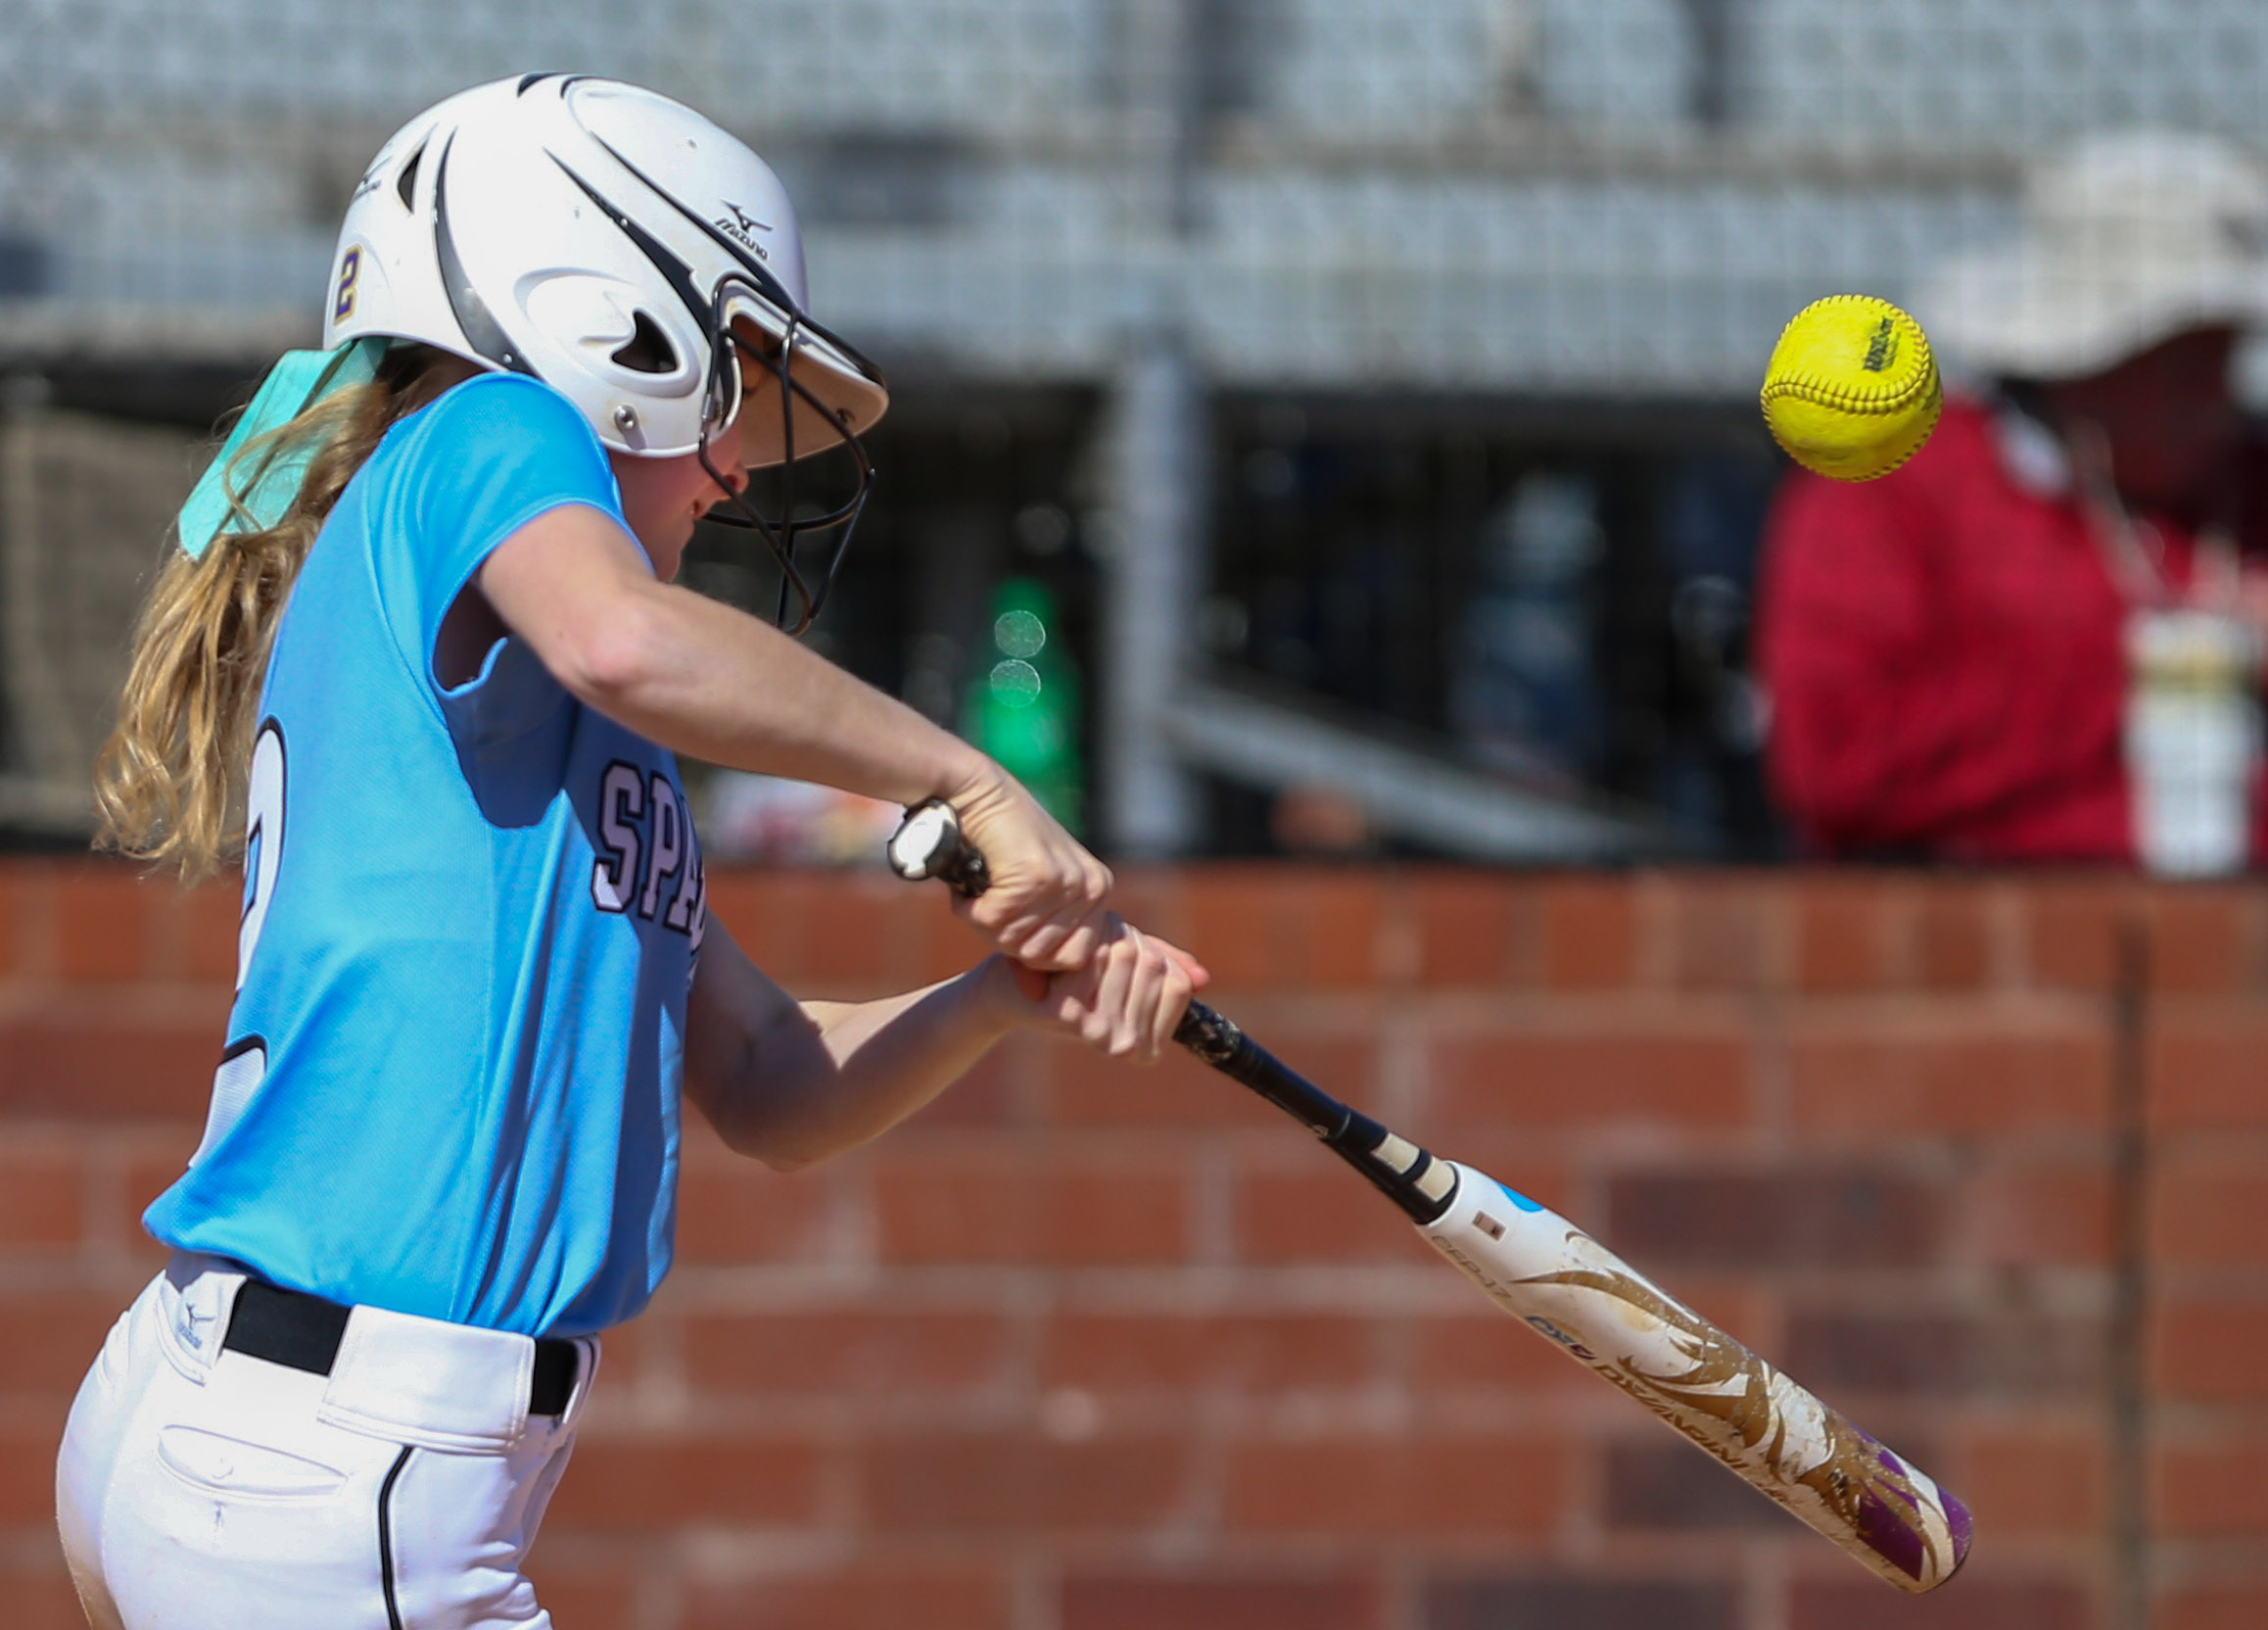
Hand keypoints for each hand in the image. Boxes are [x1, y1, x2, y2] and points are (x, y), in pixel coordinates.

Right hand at [945, 767, 1113, 970]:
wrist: (978, 791)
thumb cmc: (999, 841)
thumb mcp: (1037, 884)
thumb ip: (1046, 925)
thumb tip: (1039, 990)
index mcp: (1097, 890)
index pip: (1075, 958)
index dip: (1035, 953)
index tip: (1011, 926)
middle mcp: (1089, 887)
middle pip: (1044, 956)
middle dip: (1007, 940)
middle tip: (987, 908)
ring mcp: (1065, 883)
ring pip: (1017, 943)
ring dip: (987, 925)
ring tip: (979, 894)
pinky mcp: (1035, 876)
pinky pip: (994, 923)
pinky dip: (971, 910)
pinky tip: (969, 885)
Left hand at [985, 918, 1210, 1062]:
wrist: (1011, 987)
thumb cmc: (1074, 977)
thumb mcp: (1126, 969)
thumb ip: (1166, 970)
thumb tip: (1203, 979)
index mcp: (1145, 1043)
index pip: (1178, 983)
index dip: (1157, 960)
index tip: (1128, 966)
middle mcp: (1123, 1043)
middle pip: (1153, 965)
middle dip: (1129, 946)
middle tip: (1100, 956)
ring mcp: (1096, 1031)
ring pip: (1126, 955)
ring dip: (1106, 942)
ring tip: (1086, 959)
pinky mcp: (1066, 1012)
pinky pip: (1095, 956)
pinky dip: (1084, 943)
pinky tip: (1068, 960)